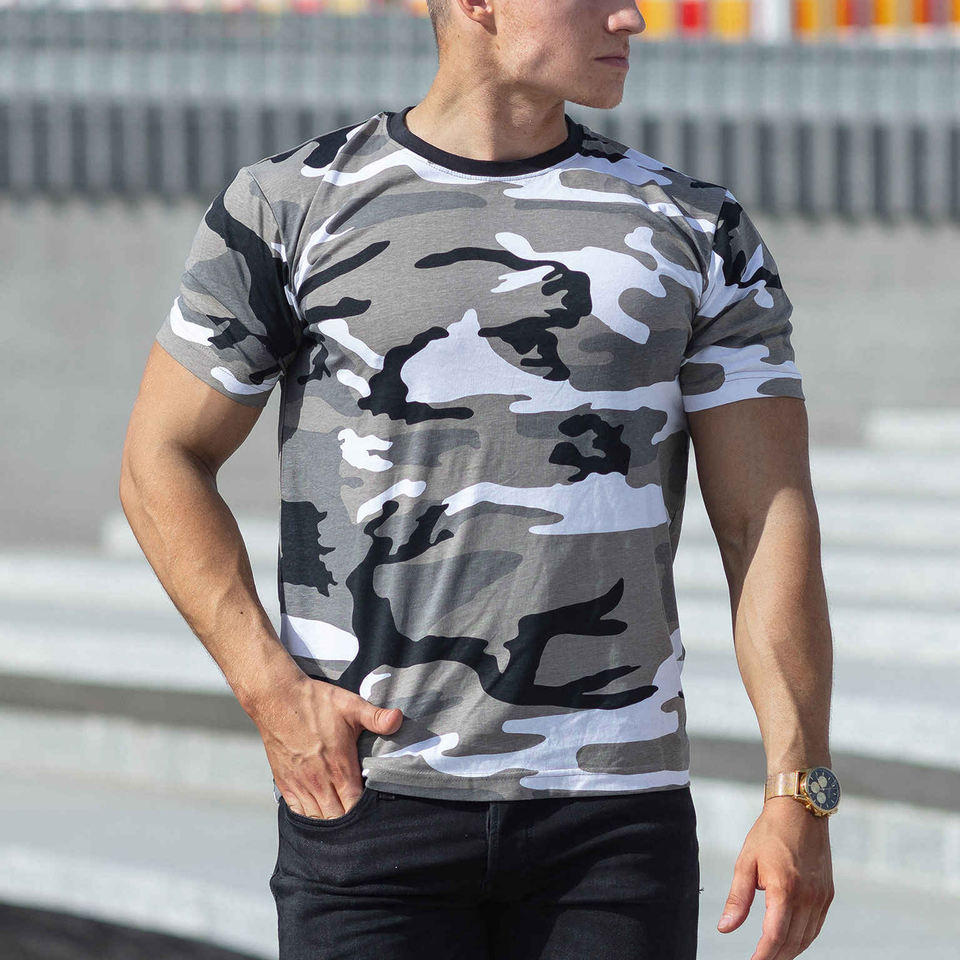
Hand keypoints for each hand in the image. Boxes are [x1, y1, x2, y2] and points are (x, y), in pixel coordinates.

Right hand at [249, 671, 402, 819]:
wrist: (276, 698)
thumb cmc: (315, 701)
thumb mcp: (350, 705)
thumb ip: (376, 717)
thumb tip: (399, 718)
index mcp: (339, 766)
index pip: (355, 805)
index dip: (366, 814)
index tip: (375, 814)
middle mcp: (319, 781)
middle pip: (338, 818)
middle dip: (350, 824)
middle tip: (362, 824)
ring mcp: (300, 784)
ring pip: (318, 819)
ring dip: (330, 824)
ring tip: (343, 825)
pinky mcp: (285, 783)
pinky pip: (297, 812)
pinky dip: (309, 818)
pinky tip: (319, 816)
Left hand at [717, 797, 833, 959]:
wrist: (799, 811)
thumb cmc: (769, 834)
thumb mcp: (745, 863)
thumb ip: (737, 899)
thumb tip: (724, 928)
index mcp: (784, 888)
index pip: (774, 936)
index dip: (763, 956)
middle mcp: (807, 897)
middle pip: (791, 942)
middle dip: (774, 957)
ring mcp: (820, 897)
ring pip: (806, 938)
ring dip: (789, 951)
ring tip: (771, 955)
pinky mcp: (827, 894)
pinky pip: (816, 927)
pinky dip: (803, 939)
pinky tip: (790, 941)